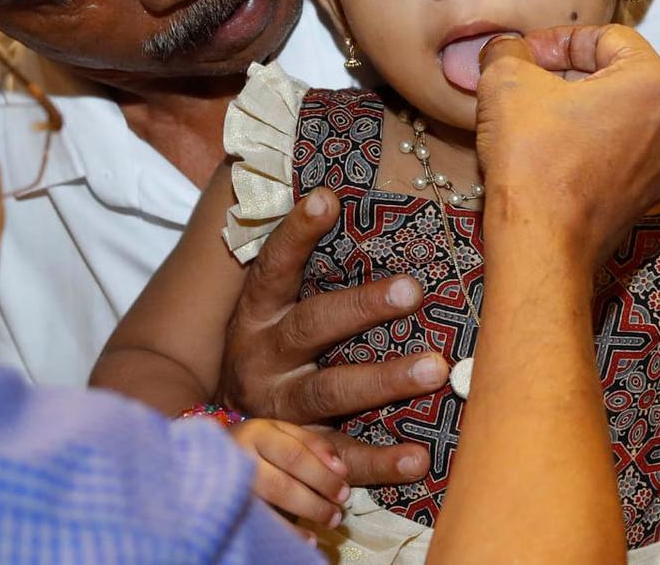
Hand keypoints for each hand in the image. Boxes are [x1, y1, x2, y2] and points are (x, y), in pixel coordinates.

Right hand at [216, 187, 445, 484]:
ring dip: (383, 380)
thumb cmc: (268, 352)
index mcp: (256, 314)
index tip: (327, 198)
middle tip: (413, 289)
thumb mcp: (270, 310)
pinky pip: (340, 456)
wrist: (224, 431)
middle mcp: (263, 357)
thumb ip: (298, 269)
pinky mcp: (299, 451)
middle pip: (312, 327)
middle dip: (362, 307)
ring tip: (435, 367)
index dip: (297, 232)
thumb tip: (332, 197)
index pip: (275, 266)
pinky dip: (379, 461)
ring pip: (330, 392)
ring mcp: (279, 407)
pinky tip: (418, 456)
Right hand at [229, 418, 349, 534]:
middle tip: (339, 507)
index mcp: (257, 433)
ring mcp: (232, 483)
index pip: (294, 453)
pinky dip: (289, 532)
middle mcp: (241, 457)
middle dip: (317, 495)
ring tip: (329, 520)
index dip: (321, 470)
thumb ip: (310, 443)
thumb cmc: (255, 444)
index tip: (344, 482)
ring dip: (307, 512)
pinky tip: (308, 538)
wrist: (207, 454)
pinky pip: (263, 521)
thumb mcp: (280, 432)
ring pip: (272, 501)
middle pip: (283, 480)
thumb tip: (340, 467)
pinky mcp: (230, 504)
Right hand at [476, 25, 659, 267]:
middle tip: (522, 84)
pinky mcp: (642, 197)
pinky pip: (613, 154)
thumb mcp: (505, 83)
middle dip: (565, 75)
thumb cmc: (532, 157)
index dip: (558, 39)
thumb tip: (505, 49)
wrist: (540, 240)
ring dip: (573, 110)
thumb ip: (507, 51)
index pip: (607, 37)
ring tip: (529, 119)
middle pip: (614, 77)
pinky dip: (582, 145)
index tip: (523, 55)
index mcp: (652, 82)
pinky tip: (544, 155)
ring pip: (614, 117)